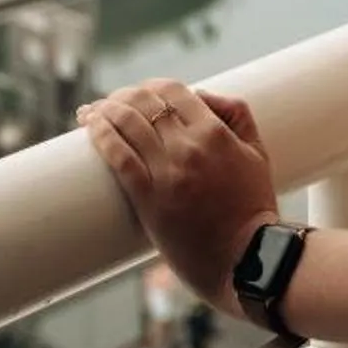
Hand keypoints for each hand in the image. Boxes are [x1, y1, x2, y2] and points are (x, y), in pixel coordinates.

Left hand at [79, 79, 279, 309]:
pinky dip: (102, 137)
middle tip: (108, 103)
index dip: (150, 85)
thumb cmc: (252, 210)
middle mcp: (189, 147)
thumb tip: (201, 95)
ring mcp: (168, 173)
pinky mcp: (150, 200)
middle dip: (121, 96)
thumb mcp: (257, 153)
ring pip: (126, 124)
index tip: (138, 92)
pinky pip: (119, 158)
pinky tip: (90, 128)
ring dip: (103, 111)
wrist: (247, 261)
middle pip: (143, 103)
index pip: (172, 90)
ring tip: (90, 113)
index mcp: (214, 132)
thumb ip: (237, 115)